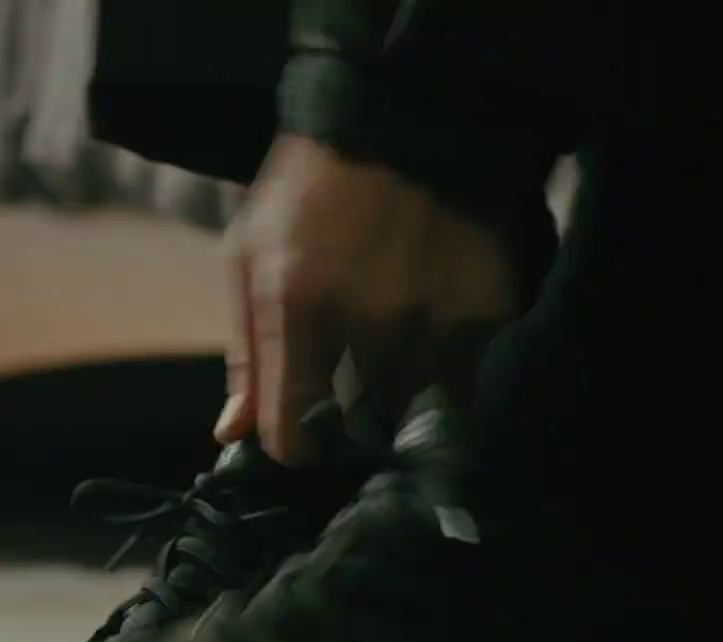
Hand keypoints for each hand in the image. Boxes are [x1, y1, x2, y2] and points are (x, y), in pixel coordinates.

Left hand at [218, 135, 524, 462]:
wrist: (403, 113)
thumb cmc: (310, 190)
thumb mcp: (250, 254)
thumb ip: (246, 351)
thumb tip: (235, 435)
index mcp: (296, 306)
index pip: (294, 434)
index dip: (295, 447)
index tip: (304, 438)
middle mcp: (367, 320)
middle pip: (360, 425)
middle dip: (353, 420)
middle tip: (353, 391)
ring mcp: (433, 316)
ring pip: (417, 406)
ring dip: (405, 396)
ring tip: (399, 358)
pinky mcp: (488, 308)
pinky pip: (468, 379)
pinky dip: (452, 371)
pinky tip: (438, 336)